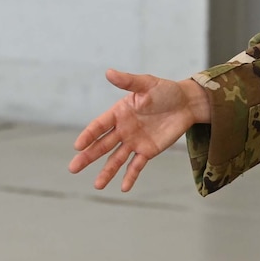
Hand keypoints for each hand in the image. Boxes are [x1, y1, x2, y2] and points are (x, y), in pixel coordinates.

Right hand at [68, 69, 210, 192]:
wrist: (186, 104)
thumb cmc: (165, 91)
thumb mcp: (147, 84)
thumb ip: (128, 81)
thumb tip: (108, 72)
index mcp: (118, 113)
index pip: (99, 126)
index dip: (88, 135)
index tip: (78, 146)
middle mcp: (122, 129)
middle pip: (102, 145)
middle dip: (88, 156)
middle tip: (73, 168)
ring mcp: (134, 142)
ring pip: (116, 159)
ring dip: (106, 172)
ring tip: (97, 186)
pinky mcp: (147, 151)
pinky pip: (137, 166)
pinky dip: (130, 176)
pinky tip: (123, 188)